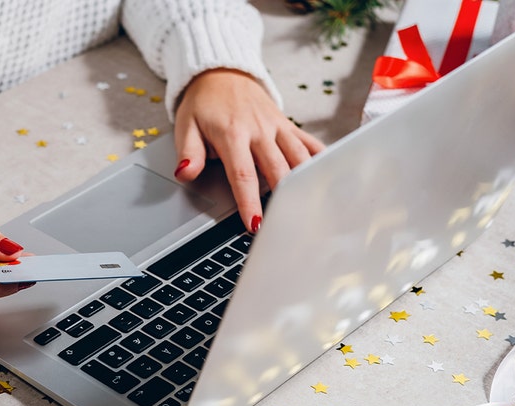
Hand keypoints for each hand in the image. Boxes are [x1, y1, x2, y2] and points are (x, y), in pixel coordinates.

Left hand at [173, 68, 323, 232]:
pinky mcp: (288, 125)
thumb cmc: (203, 103)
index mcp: (233, 134)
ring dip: (305, 184)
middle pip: (277, 169)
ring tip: (311, 209)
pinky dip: (321, 160)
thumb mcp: (186, 126)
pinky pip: (309, 143)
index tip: (255, 224)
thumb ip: (188, 152)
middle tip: (286, 225)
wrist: (221, 72)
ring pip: (299, 158)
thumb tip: (184, 173)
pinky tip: (330, 178)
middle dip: (283, 199)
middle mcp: (259, 130)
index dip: (250, 201)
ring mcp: (277, 127)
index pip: (243, 174)